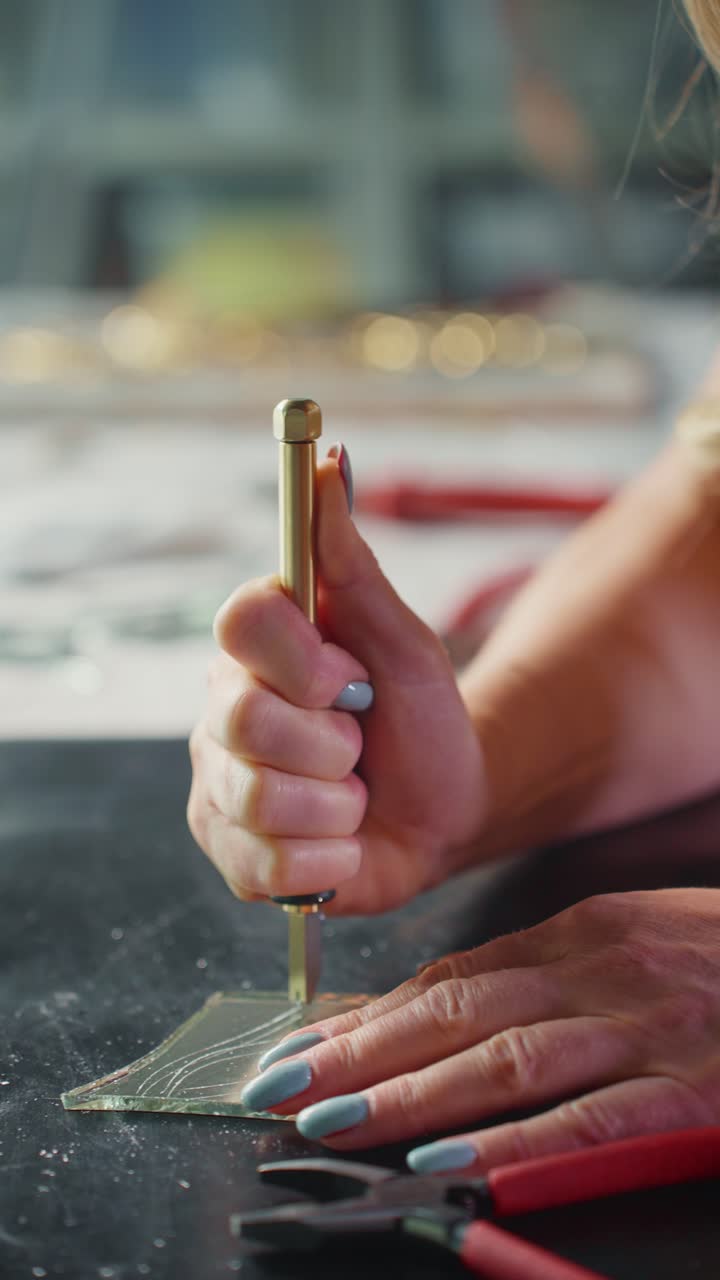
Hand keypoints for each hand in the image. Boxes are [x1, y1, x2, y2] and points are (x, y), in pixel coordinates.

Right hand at [187, 450, 485, 912]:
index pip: (239, 622)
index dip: (300, 658)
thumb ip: (352, 560)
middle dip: (332, 742)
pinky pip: (268, 863)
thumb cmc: (421, 719)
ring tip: (354, 795)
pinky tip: (341, 841)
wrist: (445, 812)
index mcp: (257, 647)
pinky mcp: (228, 852)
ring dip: (338, 804)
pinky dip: (330, 858)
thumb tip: (328, 463)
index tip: (347, 676)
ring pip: (260, 797)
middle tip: (359, 745)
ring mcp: (217, 784)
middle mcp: (220, 709)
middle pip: (244, 719)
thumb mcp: (403, 640)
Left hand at [240, 889, 719, 1167]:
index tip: (294, 1048)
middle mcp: (599, 969)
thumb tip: (426, 1010)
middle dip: (359, 1053)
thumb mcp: (624, 947)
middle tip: (278, 1087)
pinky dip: (518, 1141)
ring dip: (409, 1093)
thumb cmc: (717, 961)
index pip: (449, 980)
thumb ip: (534, 980)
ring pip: (507, 1059)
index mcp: (578, 933)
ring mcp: (645, 1026)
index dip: (365, 1017)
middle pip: (457, 1013)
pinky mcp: (692, 1087)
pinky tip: (453, 1158)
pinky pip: (592, 1120)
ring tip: (333, 1122)